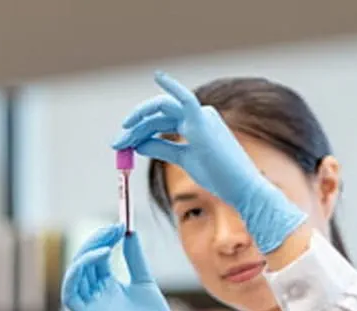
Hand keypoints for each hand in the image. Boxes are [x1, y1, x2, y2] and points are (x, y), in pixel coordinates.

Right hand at [62, 224, 181, 310]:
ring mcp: (89, 305)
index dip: (104, 238)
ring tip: (109, 239)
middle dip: (96, 240)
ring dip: (87, 251)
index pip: (96, 256)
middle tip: (115, 227)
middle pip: (83, 261)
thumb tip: (130, 232)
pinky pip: (70, 292)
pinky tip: (100, 255)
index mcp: (106, 286)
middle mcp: (94, 294)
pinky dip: (79, 270)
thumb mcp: (144, 280)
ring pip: (74, 272)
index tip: (120, 225)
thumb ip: (134, 258)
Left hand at [112, 71, 306, 253]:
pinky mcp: (202, 122)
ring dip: (138, 122)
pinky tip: (159, 75)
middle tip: (116, 142)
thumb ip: (162, 148)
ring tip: (121, 139)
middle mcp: (199, 115)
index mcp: (196, 123)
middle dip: (134, 126)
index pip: (161, 120)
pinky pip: (184, 99)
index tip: (122, 143)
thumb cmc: (219, 176)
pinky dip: (171, 86)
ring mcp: (201, 116)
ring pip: (161, 111)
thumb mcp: (184, 159)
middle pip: (158, 115)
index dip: (139, 129)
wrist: (240, 188)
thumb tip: (138, 143)